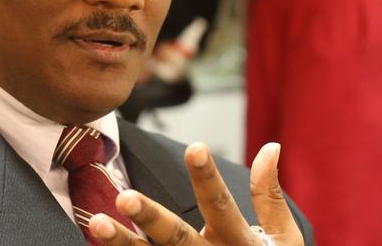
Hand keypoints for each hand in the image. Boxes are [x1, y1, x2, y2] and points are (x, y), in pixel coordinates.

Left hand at [87, 142, 303, 245]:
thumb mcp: (284, 237)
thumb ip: (269, 194)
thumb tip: (271, 146)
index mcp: (240, 241)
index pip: (221, 204)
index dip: (208, 177)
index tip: (195, 146)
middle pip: (177, 238)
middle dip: (151, 217)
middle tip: (124, 197)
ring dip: (123, 244)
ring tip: (98, 224)